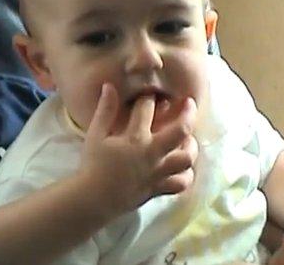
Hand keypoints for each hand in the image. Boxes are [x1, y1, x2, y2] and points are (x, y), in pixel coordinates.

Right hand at [80, 82, 197, 218]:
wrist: (93, 198)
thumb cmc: (93, 164)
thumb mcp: (95, 134)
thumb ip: (105, 110)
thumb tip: (109, 86)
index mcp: (135, 138)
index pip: (147, 109)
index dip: (150, 97)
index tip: (151, 94)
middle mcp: (152, 153)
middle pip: (180, 130)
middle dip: (188, 113)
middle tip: (190, 104)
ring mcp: (158, 172)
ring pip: (186, 158)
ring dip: (190, 146)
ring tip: (188, 138)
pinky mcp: (159, 188)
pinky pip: (181, 183)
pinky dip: (186, 174)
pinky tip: (183, 167)